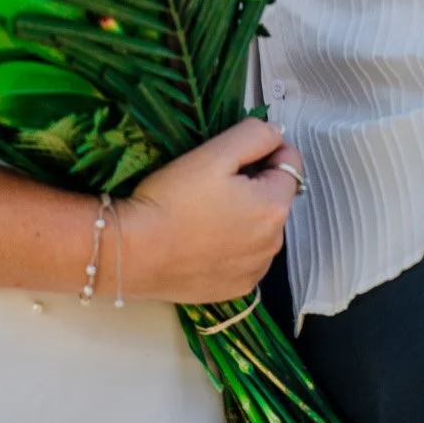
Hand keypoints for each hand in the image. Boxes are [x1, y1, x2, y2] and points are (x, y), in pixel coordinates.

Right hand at [120, 119, 303, 302]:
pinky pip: (244, 258)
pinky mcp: (235, 289)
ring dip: (245, 216)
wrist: (133, 252)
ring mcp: (255, 271)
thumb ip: (254, 136)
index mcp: (274, 207)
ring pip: (260, 229)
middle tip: (212, 183)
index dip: (264, 150)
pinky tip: (202, 240)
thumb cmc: (172, 198)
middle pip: (275, 198)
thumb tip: (277, 133)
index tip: (231, 155)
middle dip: (254, 185)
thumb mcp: (214, 153)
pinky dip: (232, 246)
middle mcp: (274, 244)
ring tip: (204, 212)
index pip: (290, 164)